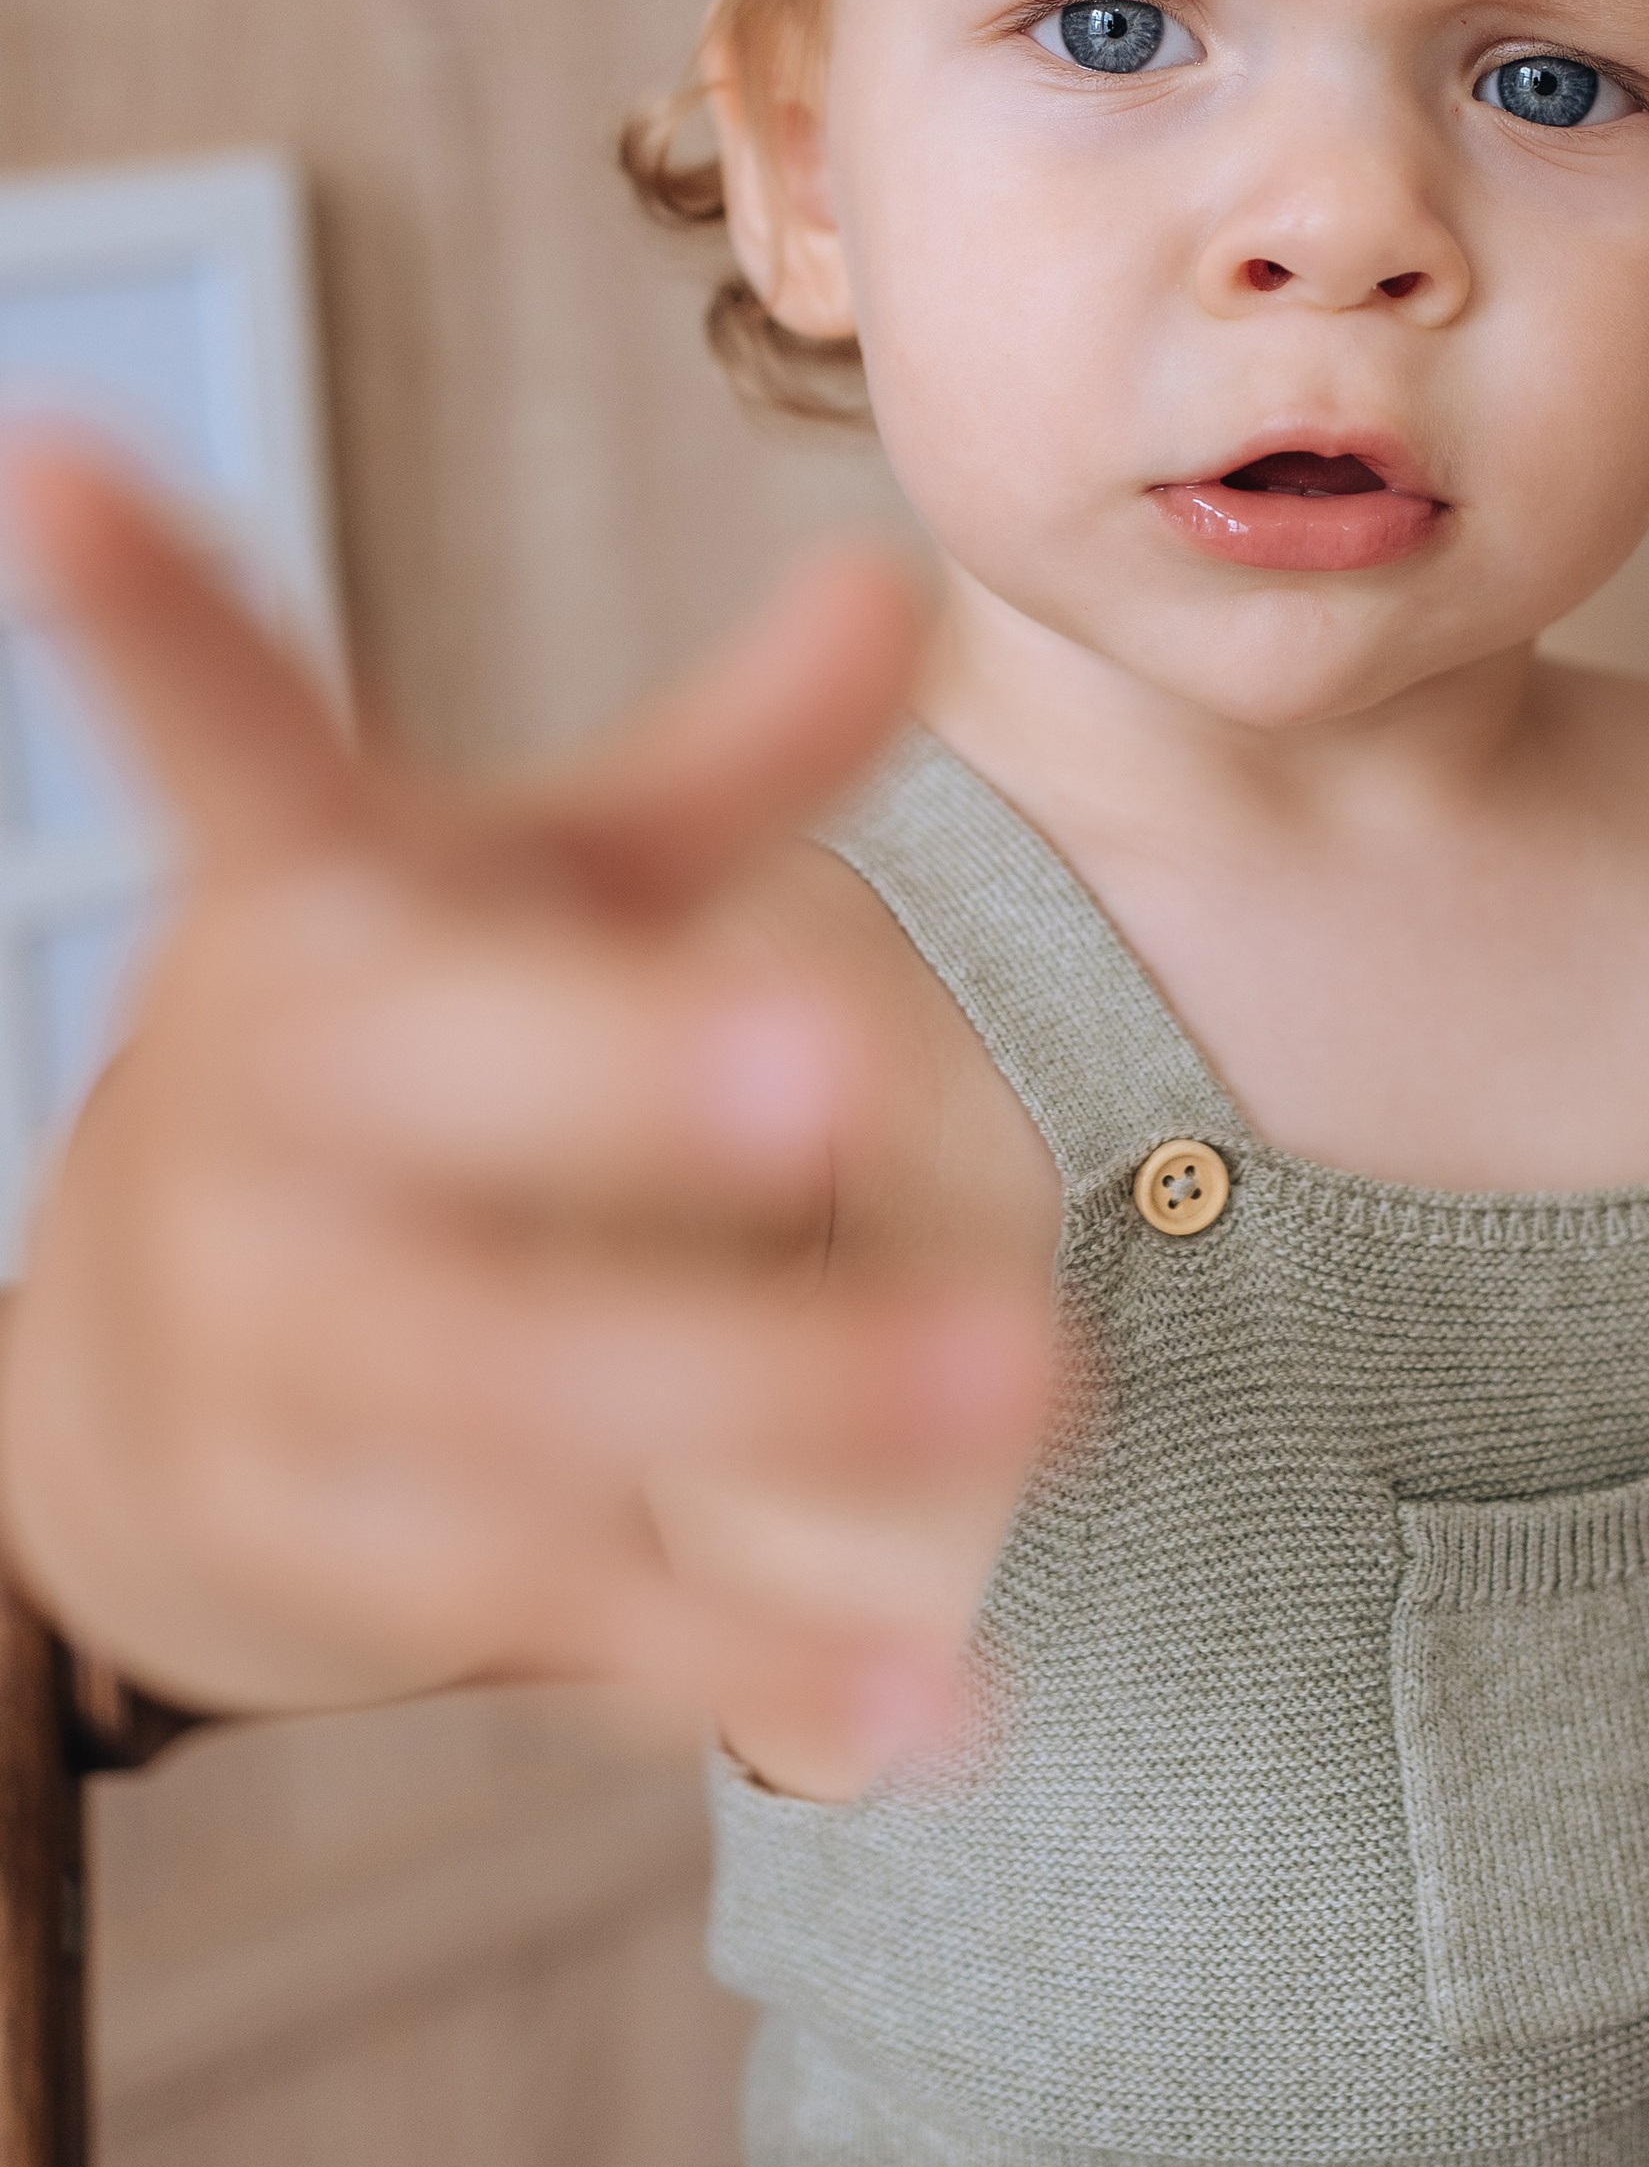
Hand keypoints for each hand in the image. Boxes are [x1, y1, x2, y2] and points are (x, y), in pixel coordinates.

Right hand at [0, 437, 1054, 1795]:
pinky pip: (567, 1619)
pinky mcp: (355, 1562)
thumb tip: (896, 584)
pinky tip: (944, 1703)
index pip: (213, 746)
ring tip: (1032, 1390)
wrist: (154, 1381)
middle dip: (612, 1093)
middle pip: (428, 1112)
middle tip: (831, 1083)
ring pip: (520, 1389)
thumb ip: (718, 770)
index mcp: (302, 915)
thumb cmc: (410, 1062)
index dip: (133, 616)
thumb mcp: (534, 893)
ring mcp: (285, 1361)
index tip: (48, 463)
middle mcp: (260, 1128)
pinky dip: (753, 1665)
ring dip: (774, 1394)